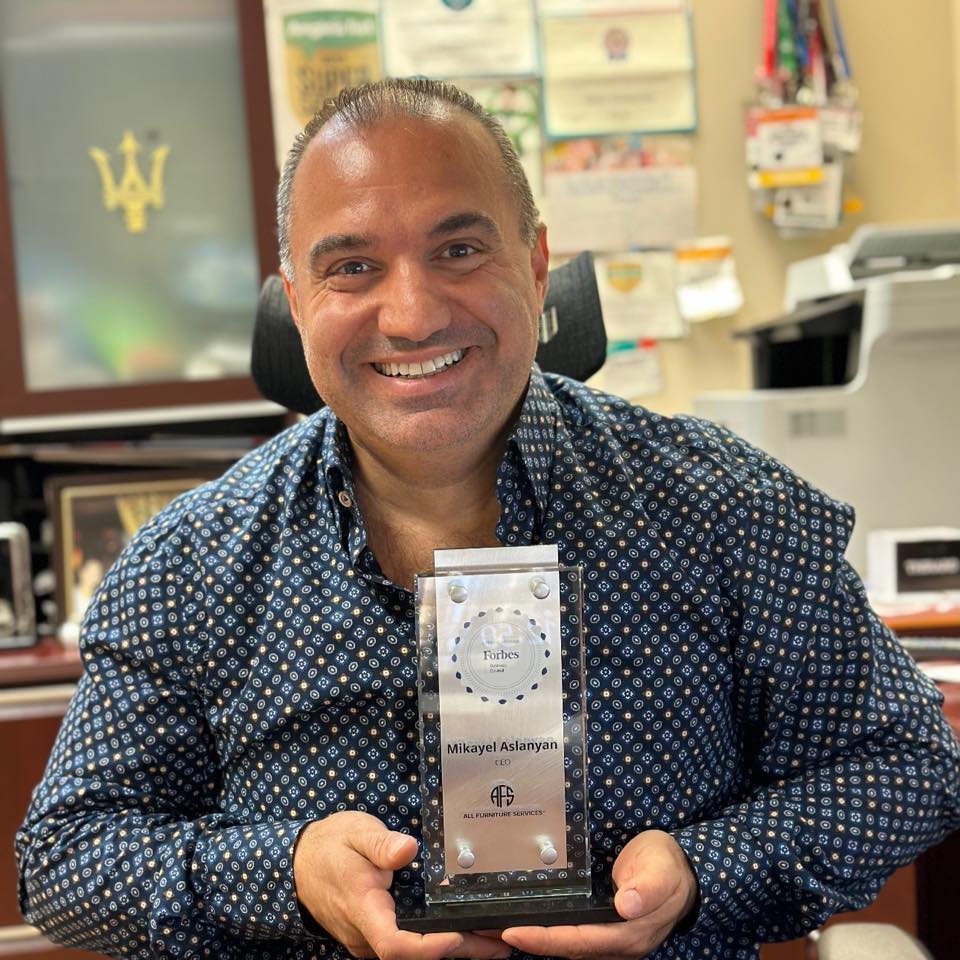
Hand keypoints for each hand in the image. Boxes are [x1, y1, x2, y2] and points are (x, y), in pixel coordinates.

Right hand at [293, 811, 510, 959]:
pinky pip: (407, 944)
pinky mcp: (375, 934)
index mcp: (362, 908)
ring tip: (494, 938)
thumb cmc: (330, 845)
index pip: (395, 944)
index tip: (457, 936)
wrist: (300, 862)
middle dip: (460, 949)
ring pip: (413, 952)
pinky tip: (465, 929)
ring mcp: (370, 938)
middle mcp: (366, 934)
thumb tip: (408, 849)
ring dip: (454, 946)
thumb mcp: (356, 832)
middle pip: (414, 955)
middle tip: (500, 942)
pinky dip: (437, 940)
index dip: (428, 948)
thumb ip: (381, 843)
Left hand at [500, 830, 697, 959]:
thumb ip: (646, 888)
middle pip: (566, 947)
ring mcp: (609, 937)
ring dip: (534, 936)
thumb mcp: (661, 871)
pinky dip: (548, 928)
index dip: (545, 940)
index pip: (578, 942)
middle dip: (529, 940)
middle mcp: (615, 944)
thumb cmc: (669, 867)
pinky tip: (528, 918)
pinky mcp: (603, 926)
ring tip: (499, 925)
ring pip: (566, 943)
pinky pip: (571, 932)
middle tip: (490, 929)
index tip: (513, 931)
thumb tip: (626, 905)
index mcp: (628, 936)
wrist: (682, 870)